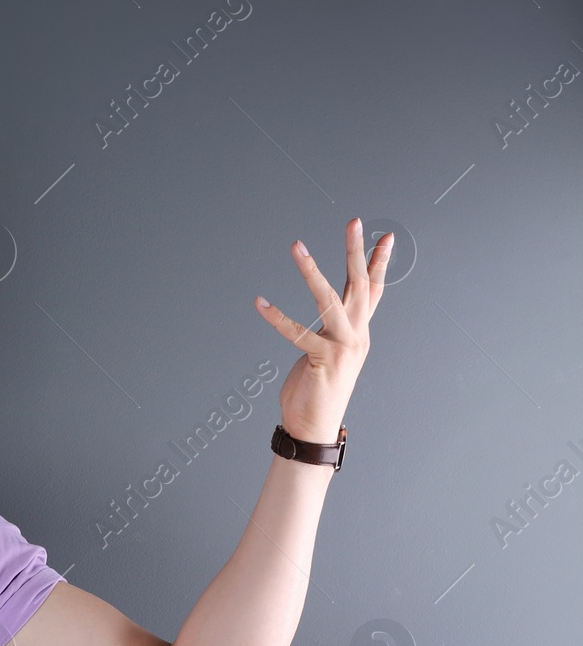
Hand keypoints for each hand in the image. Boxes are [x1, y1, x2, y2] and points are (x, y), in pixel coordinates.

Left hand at [255, 217, 390, 442]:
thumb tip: (331, 313)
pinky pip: (297, 332)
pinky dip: (277, 317)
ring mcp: (343, 346)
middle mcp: (357, 335)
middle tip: (353, 220)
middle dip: (355, 251)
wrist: (315, 426)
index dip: (379, 263)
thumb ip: (332, 331)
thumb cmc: (317, 389)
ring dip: (311, 271)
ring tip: (297, 246)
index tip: (385, 236)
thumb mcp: (330, 352)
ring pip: (329, 299)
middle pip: (359, 284)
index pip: (373, 290)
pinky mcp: (323, 359)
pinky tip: (260, 303)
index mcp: (359, 332)